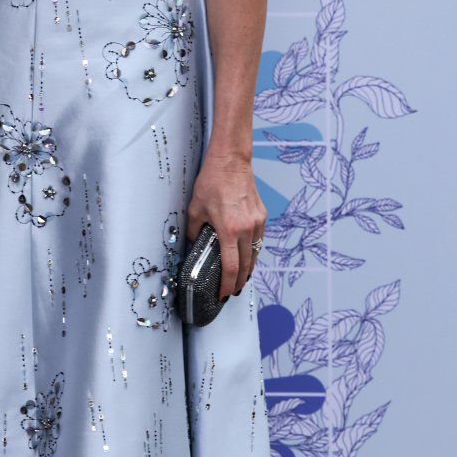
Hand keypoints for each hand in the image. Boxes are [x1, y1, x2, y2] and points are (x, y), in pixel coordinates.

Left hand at [186, 152, 265, 300]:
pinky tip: (246, 254)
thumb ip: (195, 231)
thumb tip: (194, 245)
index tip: (224, 294)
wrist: (231, 162)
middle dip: (239, 281)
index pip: (232, 268)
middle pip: (247, 265)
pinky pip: (258, 240)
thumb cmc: (212, 182)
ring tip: (240, 277)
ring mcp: (257, 222)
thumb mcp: (195, 209)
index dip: (228, 285)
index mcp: (229, 230)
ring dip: (248, 267)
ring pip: (255, 253)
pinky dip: (252, 251)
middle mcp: (246, 229)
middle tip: (232, 291)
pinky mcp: (261, 216)